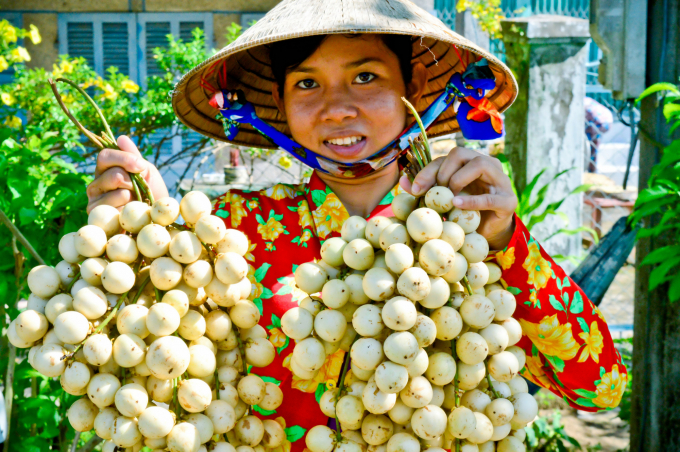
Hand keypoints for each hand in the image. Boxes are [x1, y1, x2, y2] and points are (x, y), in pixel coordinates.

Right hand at [86, 135, 168, 212]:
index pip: (105, 156)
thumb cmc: (151, 193)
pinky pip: (118, 209)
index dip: (125, 159)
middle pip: (114, 175)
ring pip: (119, 193)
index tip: (141, 166)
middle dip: (134, 182)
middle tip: (139, 191)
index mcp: (105, 170)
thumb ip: (134, 156)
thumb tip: (121, 138)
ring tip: (135, 203)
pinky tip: (130, 214)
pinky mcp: (98, 218)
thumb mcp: (146, 171)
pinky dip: (130, 210)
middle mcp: (96, 184)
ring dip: (134, 198)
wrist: (156, 218)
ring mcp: (94, 202)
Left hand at [400, 147, 517, 249]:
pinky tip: (457, 205)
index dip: (428, 171)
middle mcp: (487, 165)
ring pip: (480, 164)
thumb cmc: (464, 213)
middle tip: (435, 193)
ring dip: (458, 180)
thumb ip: (426, 190)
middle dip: (443, 172)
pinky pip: (489, 197)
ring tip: (449, 199)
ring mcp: (500, 181)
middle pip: (460, 153)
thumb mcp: (443, 200)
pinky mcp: (508, 201)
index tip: (416, 188)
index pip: (446, 157)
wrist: (490, 233)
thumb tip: (403, 181)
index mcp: (470, 163)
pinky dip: (471, 200)